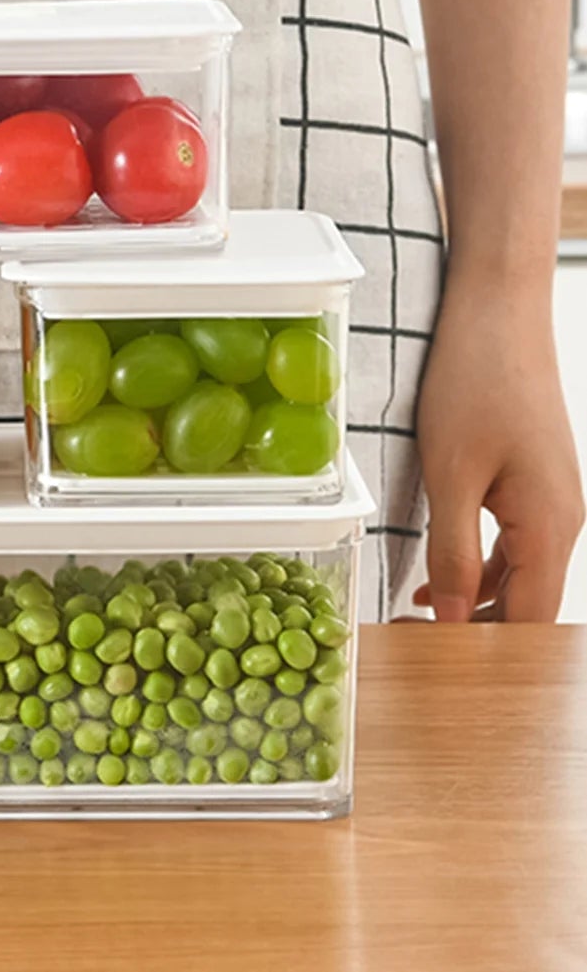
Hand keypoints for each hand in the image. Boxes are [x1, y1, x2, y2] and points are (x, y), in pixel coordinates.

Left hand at [416, 274, 583, 620]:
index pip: (530, 618)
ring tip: (417, 614)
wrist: (498, 314)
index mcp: (550, 526)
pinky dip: (478, 564)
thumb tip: (451, 616)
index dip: (482, 647)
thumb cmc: (475, 382)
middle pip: (528, 602)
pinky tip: (436, 572)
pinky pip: (512, 543)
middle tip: (411, 640)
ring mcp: (550, 501)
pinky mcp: (532, 482)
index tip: (428, 658)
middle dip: (475, 628)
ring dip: (474, 597)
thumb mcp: (450, 473)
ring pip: (519, 574)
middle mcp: (562, 521)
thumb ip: (453, 549)